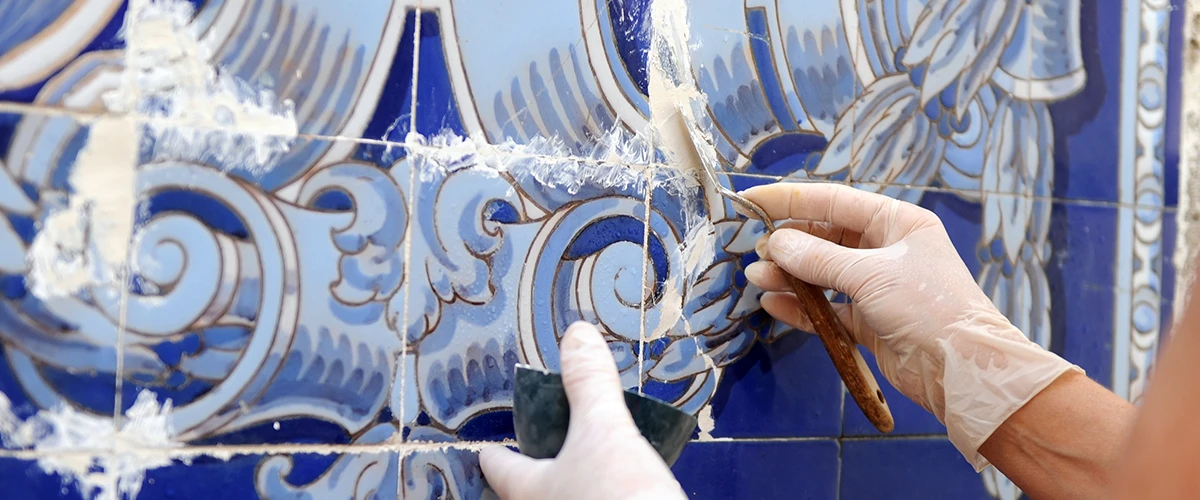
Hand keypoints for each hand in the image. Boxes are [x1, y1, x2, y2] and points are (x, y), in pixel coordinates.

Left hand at [479, 322, 685, 499]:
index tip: (486, 452)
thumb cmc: (616, 496)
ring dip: (573, 490)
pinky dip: (605, 499)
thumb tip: (575, 334)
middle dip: (535, 479)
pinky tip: (625, 494)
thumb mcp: (604, 430)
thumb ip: (589, 384)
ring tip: (589, 472)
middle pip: (529, 497)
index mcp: (534, 491)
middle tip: (543, 456)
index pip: (503, 471)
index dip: (495, 458)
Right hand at [739, 182, 1078, 469]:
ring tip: (757, 278)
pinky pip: (826, 307)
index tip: (748, 201)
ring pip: (821, 273)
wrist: (961, 370)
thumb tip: (774, 244)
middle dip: (787, 243)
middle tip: (754, 251)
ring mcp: (876, 285)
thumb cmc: (927, 306)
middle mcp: (884, 248)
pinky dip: (800, 306)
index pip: (831, 201)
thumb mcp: (870, 274)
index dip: (787, 200)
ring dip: (788, 275)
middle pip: (823, 237)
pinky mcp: (869, 320)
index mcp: (894, 222)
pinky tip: (773, 304)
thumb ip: (818, 258)